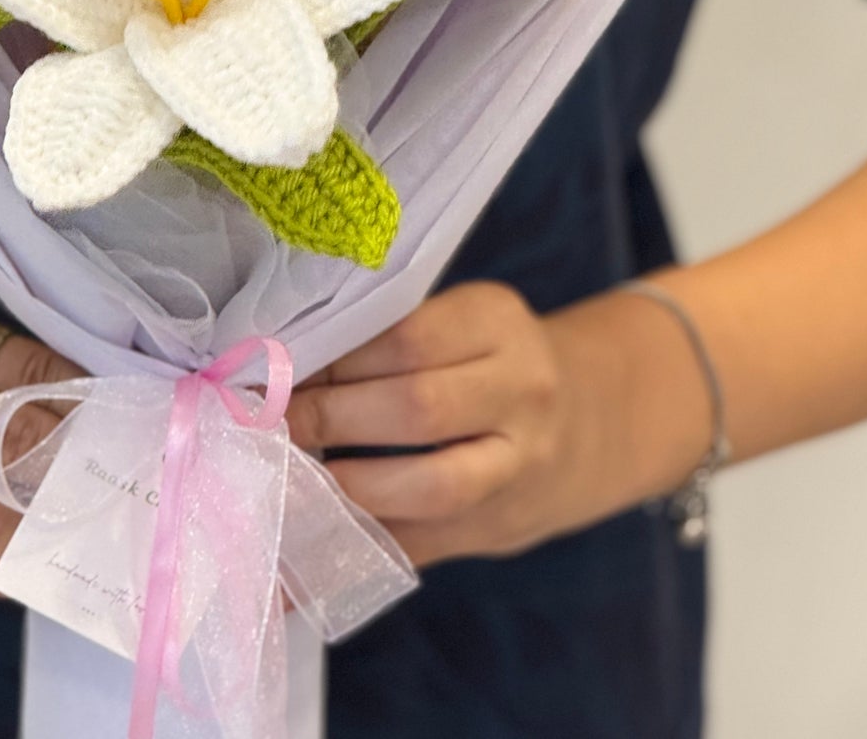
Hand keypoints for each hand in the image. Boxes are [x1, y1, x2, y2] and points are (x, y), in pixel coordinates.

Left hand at [286, 281, 711, 565]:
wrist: (590, 421)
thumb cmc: (495, 358)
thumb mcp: (464, 321)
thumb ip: (393, 337)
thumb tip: (281, 358)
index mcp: (498, 322)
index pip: (409, 338)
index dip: (338, 358)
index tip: (281, 365)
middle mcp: (521, 392)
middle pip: (418, 408)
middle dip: (334, 417)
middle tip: (275, 420)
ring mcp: (517, 468)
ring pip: (431, 486)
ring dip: (350, 484)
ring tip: (294, 474)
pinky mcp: (498, 528)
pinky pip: (422, 544)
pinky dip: (358, 545)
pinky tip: (308, 540)